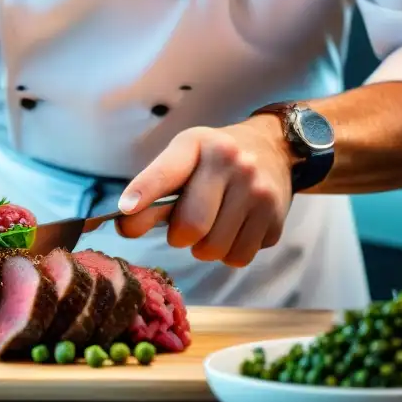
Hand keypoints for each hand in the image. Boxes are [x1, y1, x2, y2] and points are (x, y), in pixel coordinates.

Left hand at [115, 117, 295, 267]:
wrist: (274, 149)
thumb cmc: (214, 157)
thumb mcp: (184, 155)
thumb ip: (154, 186)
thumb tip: (125, 223)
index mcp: (198, 145)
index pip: (165, 173)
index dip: (143, 194)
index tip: (126, 211)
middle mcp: (233, 164)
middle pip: (191, 226)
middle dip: (178, 235)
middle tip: (182, 227)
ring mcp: (259, 191)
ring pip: (214, 249)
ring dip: (203, 247)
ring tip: (210, 226)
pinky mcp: (276, 217)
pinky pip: (239, 257)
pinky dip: (229, 252)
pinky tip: (233, 230)